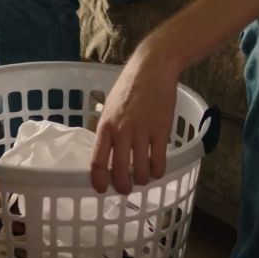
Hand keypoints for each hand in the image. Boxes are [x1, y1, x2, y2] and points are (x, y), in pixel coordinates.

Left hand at [90, 46, 177, 194]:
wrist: (153, 68)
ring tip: (144, 178)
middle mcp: (122, 131)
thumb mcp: (110, 106)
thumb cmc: (129, 85)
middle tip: (126, 189)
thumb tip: (107, 149)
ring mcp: (142, 132)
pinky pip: (159, 161)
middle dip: (123, 186)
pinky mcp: (161, 130)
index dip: (99, 181)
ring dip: (143, 180)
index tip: (102, 190)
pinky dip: (159, 171)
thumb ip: (108, 128)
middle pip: (120, 171)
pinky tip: (158, 169)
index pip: (97, 161)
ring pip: (141, 171)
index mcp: (106, 125)